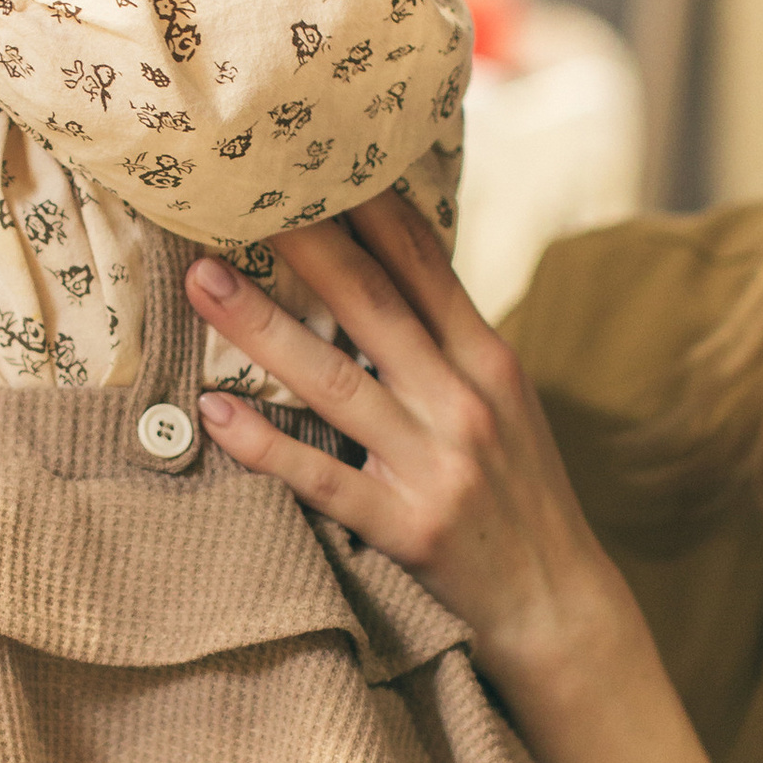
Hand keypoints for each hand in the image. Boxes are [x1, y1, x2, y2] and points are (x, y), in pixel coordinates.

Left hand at [184, 194, 618, 680]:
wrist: (558, 606)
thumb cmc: (519, 497)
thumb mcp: (504, 404)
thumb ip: (447, 341)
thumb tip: (384, 269)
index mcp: (486, 360)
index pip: (422, 262)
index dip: (366, 205)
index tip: (312, 155)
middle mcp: (463, 402)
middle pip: (370, 303)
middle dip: (302, 243)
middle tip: (239, 195)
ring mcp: (436, 465)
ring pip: (335, 381)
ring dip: (262, 326)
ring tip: (204, 280)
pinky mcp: (409, 529)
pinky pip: (324, 479)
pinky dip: (267, 445)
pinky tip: (217, 412)